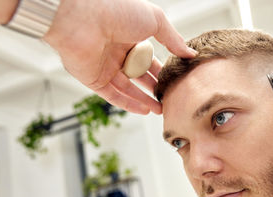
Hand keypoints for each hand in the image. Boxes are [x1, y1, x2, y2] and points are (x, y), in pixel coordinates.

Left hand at [43, 0, 195, 113]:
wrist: (83, 16)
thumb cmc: (117, 10)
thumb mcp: (154, 19)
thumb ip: (173, 39)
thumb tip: (189, 53)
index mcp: (130, 37)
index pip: (150, 59)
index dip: (163, 71)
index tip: (176, 82)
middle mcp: (117, 53)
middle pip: (140, 76)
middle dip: (155, 88)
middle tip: (170, 99)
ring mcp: (105, 67)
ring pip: (128, 89)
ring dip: (145, 100)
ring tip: (161, 110)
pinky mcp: (94, 79)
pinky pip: (113, 96)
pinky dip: (129, 104)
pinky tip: (144, 111)